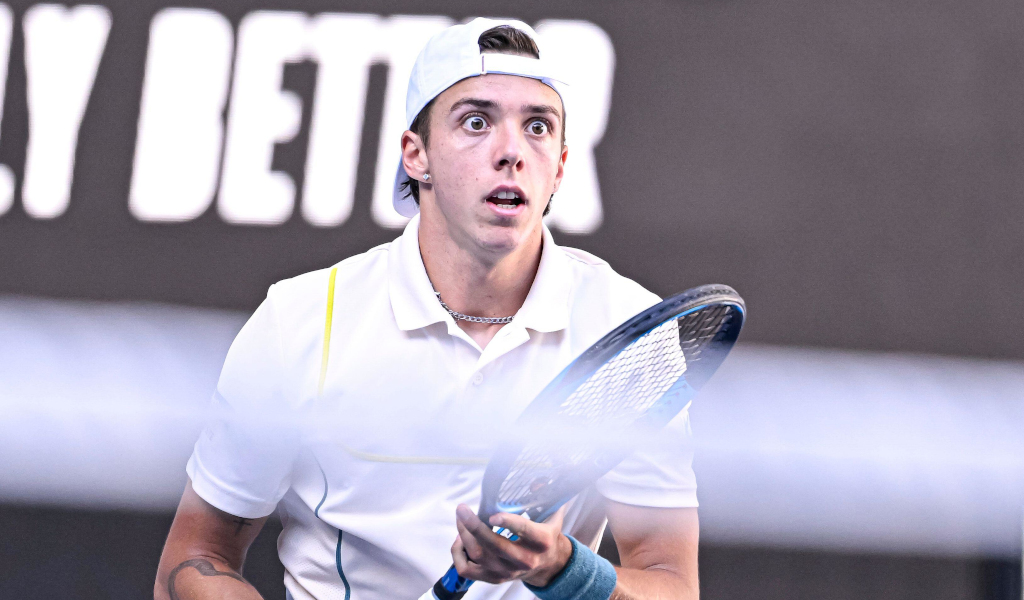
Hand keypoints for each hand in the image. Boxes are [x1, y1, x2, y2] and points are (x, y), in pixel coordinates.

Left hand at [451, 504, 572, 587]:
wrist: (548, 566)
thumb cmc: (546, 536)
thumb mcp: (553, 517)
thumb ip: (548, 498)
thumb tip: (538, 481)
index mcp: (541, 541)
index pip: (524, 530)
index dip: (508, 522)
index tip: (492, 515)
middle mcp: (525, 560)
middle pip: (495, 545)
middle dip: (474, 526)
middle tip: (462, 509)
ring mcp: (508, 572)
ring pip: (478, 555)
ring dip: (464, 535)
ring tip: (461, 519)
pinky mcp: (494, 578)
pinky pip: (467, 570)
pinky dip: (458, 553)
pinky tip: (460, 539)